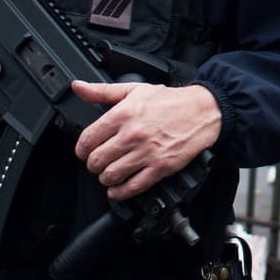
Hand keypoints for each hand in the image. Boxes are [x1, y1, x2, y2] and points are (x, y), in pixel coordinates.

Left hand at [71, 80, 222, 199]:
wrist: (201, 111)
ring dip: (105, 178)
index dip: (81, 149)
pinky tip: (118, 189)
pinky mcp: (160, 168)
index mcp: (123, 115)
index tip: (84, 151)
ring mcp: (146, 153)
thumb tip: (78, 87)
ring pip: (111, 176)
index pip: (87, 139)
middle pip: (96, 161)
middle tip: (97, 163)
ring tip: (108, 174)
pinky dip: (120, 192)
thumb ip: (101, 91)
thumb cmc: (169, 101)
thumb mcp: (133, 90)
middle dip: (92, 164)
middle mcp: (132, 135)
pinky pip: (133, 187)